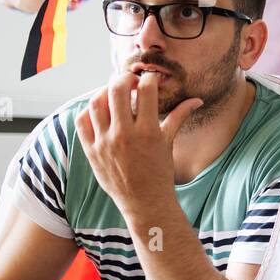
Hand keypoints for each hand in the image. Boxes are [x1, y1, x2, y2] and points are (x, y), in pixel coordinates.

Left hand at [75, 72, 201, 216]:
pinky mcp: (91, 151)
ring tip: (112, 92)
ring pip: (96, 103)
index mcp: (148, 132)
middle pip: (117, 90)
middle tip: (129, 79)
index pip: (146, 90)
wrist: (144, 201)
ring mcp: (105, 143)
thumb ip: (179, 117)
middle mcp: (124, 135)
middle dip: (124, 78)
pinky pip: (83, 121)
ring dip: (104, 91)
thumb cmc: (160, 171)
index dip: (149, 78)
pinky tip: (100, 110)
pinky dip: (89, 110)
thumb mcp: (169, 143)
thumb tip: (197, 99)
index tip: (150, 78)